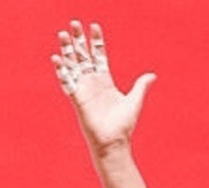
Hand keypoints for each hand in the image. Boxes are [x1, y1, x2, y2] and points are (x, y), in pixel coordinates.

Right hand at [52, 21, 155, 154]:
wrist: (114, 142)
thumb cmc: (123, 125)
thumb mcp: (135, 100)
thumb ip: (141, 85)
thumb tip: (152, 75)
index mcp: (105, 81)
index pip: (98, 56)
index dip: (95, 41)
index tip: (93, 27)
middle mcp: (93, 83)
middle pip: (83, 56)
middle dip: (78, 40)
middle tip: (73, 24)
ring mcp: (84, 90)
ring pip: (73, 65)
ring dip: (67, 50)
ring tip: (62, 34)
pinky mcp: (78, 98)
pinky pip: (67, 81)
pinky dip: (61, 70)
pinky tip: (57, 58)